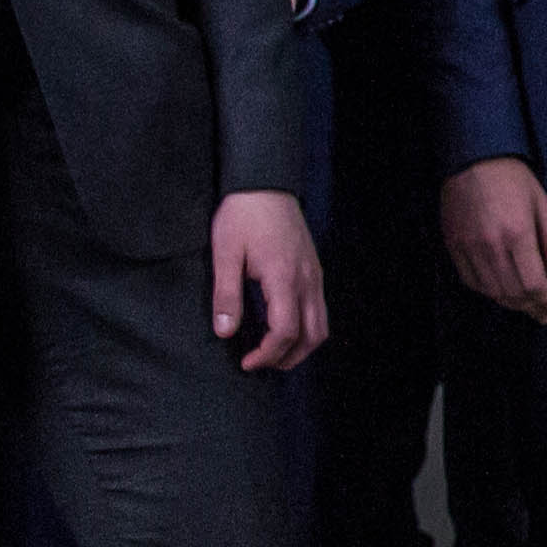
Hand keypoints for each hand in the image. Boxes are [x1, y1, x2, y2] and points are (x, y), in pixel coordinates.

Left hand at [211, 188, 327, 371]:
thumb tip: (224, 332)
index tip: (246, 362)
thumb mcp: (225, 253)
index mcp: (283, 278)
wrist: (265, 183)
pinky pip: (320, 309)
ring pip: (321, 325)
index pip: (285, 331)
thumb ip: (226, 295)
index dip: (267, 354)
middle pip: (312, 336)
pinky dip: (307, 329)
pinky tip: (284, 327)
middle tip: (261, 363)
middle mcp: (306, 280)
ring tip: (275, 352)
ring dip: (302, 346)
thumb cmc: (242, 215)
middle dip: (288, 358)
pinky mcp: (314, 270)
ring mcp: (314, 275)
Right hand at [440, 158, 546, 322]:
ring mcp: (469, 247)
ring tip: (526, 306)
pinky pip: (471, 281)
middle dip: (532, 308)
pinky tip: (501, 292)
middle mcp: (491, 245)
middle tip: (544, 315)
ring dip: (512, 304)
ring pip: (492, 291)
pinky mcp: (453, 246)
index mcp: (518, 234)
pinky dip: (488, 292)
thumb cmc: (514, 179)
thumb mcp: (544, 206)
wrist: (474, 158)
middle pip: (513, 293)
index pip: (534, 284)